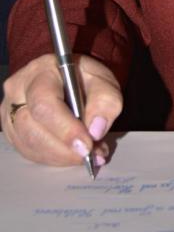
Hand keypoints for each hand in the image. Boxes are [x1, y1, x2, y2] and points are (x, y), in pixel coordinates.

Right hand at [1, 53, 121, 166]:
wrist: (68, 79)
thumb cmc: (82, 77)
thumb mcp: (102, 79)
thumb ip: (105, 100)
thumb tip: (96, 130)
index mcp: (39, 72)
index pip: (44, 103)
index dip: (65, 129)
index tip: (87, 144)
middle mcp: (17, 93)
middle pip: (32, 129)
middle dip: (65, 148)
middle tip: (91, 153)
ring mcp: (10, 114)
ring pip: (30, 145)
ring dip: (62, 156)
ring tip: (89, 154)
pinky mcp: (13, 132)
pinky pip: (30, 153)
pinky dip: (56, 159)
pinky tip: (74, 154)